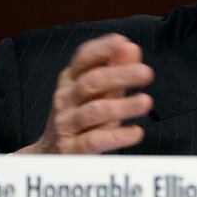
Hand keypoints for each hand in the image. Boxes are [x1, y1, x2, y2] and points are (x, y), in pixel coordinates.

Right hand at [17, 33, 154, 153]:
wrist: (50, 155)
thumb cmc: (81, 117)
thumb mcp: (97, 93)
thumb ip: (115, 70)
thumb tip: (131, 47)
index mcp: (70, 80)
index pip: (83, 59)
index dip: (101, 49)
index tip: (121, 41)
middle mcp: (65, 99)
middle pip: (90, 83)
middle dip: (119, 75)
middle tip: (147, 73)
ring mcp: (66, 124)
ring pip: (94, 112)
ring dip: (122, 106)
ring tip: (146, 102)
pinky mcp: (71, 150)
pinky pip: (94, 141)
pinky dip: (117, 136)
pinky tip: (137, 132)